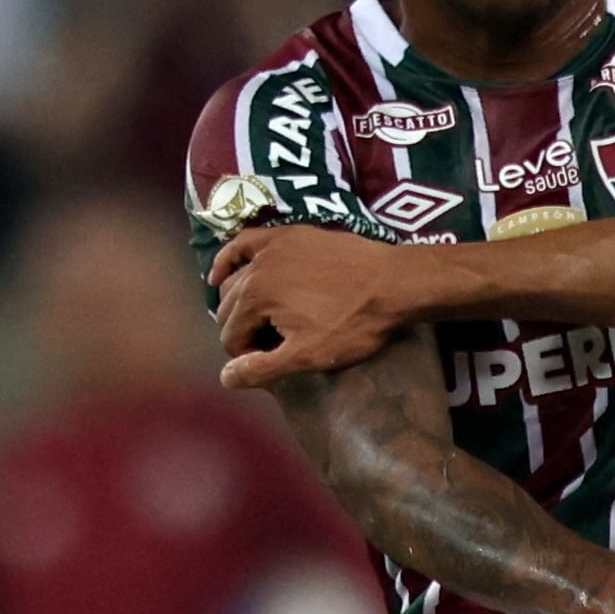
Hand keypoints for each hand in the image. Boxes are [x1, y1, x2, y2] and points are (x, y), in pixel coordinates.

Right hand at [212, 225, 409, 384]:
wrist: (394, 282)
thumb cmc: (354, 323)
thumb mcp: (308, 356)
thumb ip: (262, 368)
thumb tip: (224, 378)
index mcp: (255, 298)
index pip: (231, 336)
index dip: (245, 357)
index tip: (266, 364)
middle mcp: (256, 268)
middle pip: (230, 307)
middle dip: (239, 331)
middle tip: (262, 348)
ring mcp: (272, 247)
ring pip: (235, 278)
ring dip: (234, 302)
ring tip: (247, 321)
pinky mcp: (288, 234)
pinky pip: (245, 242)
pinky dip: (229, 257)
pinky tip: (220, 272)